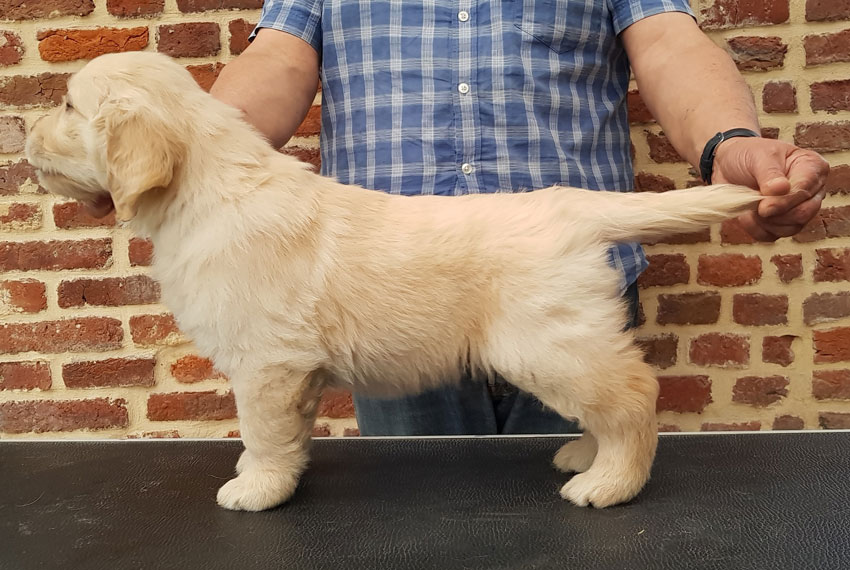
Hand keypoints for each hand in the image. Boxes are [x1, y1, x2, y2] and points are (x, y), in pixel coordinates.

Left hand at [712, 137, 829, 240]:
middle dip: (775, 213)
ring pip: (790, 228)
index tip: (763, 205)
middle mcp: (811, 191)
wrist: (728, 164)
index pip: (806, 191)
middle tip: (756, 206)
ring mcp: (798, 209)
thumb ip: (770, 174)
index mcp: (813, 168)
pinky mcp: (780, 224)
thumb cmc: (748, 155)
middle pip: (803, 214)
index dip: (784, 201)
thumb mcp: (759, 157)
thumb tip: (782, 189)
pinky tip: (747, 216)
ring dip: (765, 222)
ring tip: (751, 207)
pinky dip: (757, 230)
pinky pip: (773, 236)